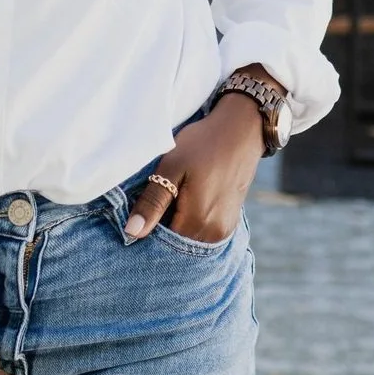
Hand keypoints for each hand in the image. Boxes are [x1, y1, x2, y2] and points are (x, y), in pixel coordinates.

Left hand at [120, 85, 266, 245]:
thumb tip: (132, 232)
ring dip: (176, 226)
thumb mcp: (172, 166)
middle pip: (176, 244)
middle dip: (161, 230)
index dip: (146, 230)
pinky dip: (189, 223)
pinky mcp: (229, 223)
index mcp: (197, 222)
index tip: (140, 211)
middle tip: (155, 201)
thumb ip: (153, 202)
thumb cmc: (204, 144)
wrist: (242, 130)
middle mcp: (213, 233)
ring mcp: (224, 230)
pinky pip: (202, 233)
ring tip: (171, 200)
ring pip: (189, 239)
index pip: (161, 244)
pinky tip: (185, 202)